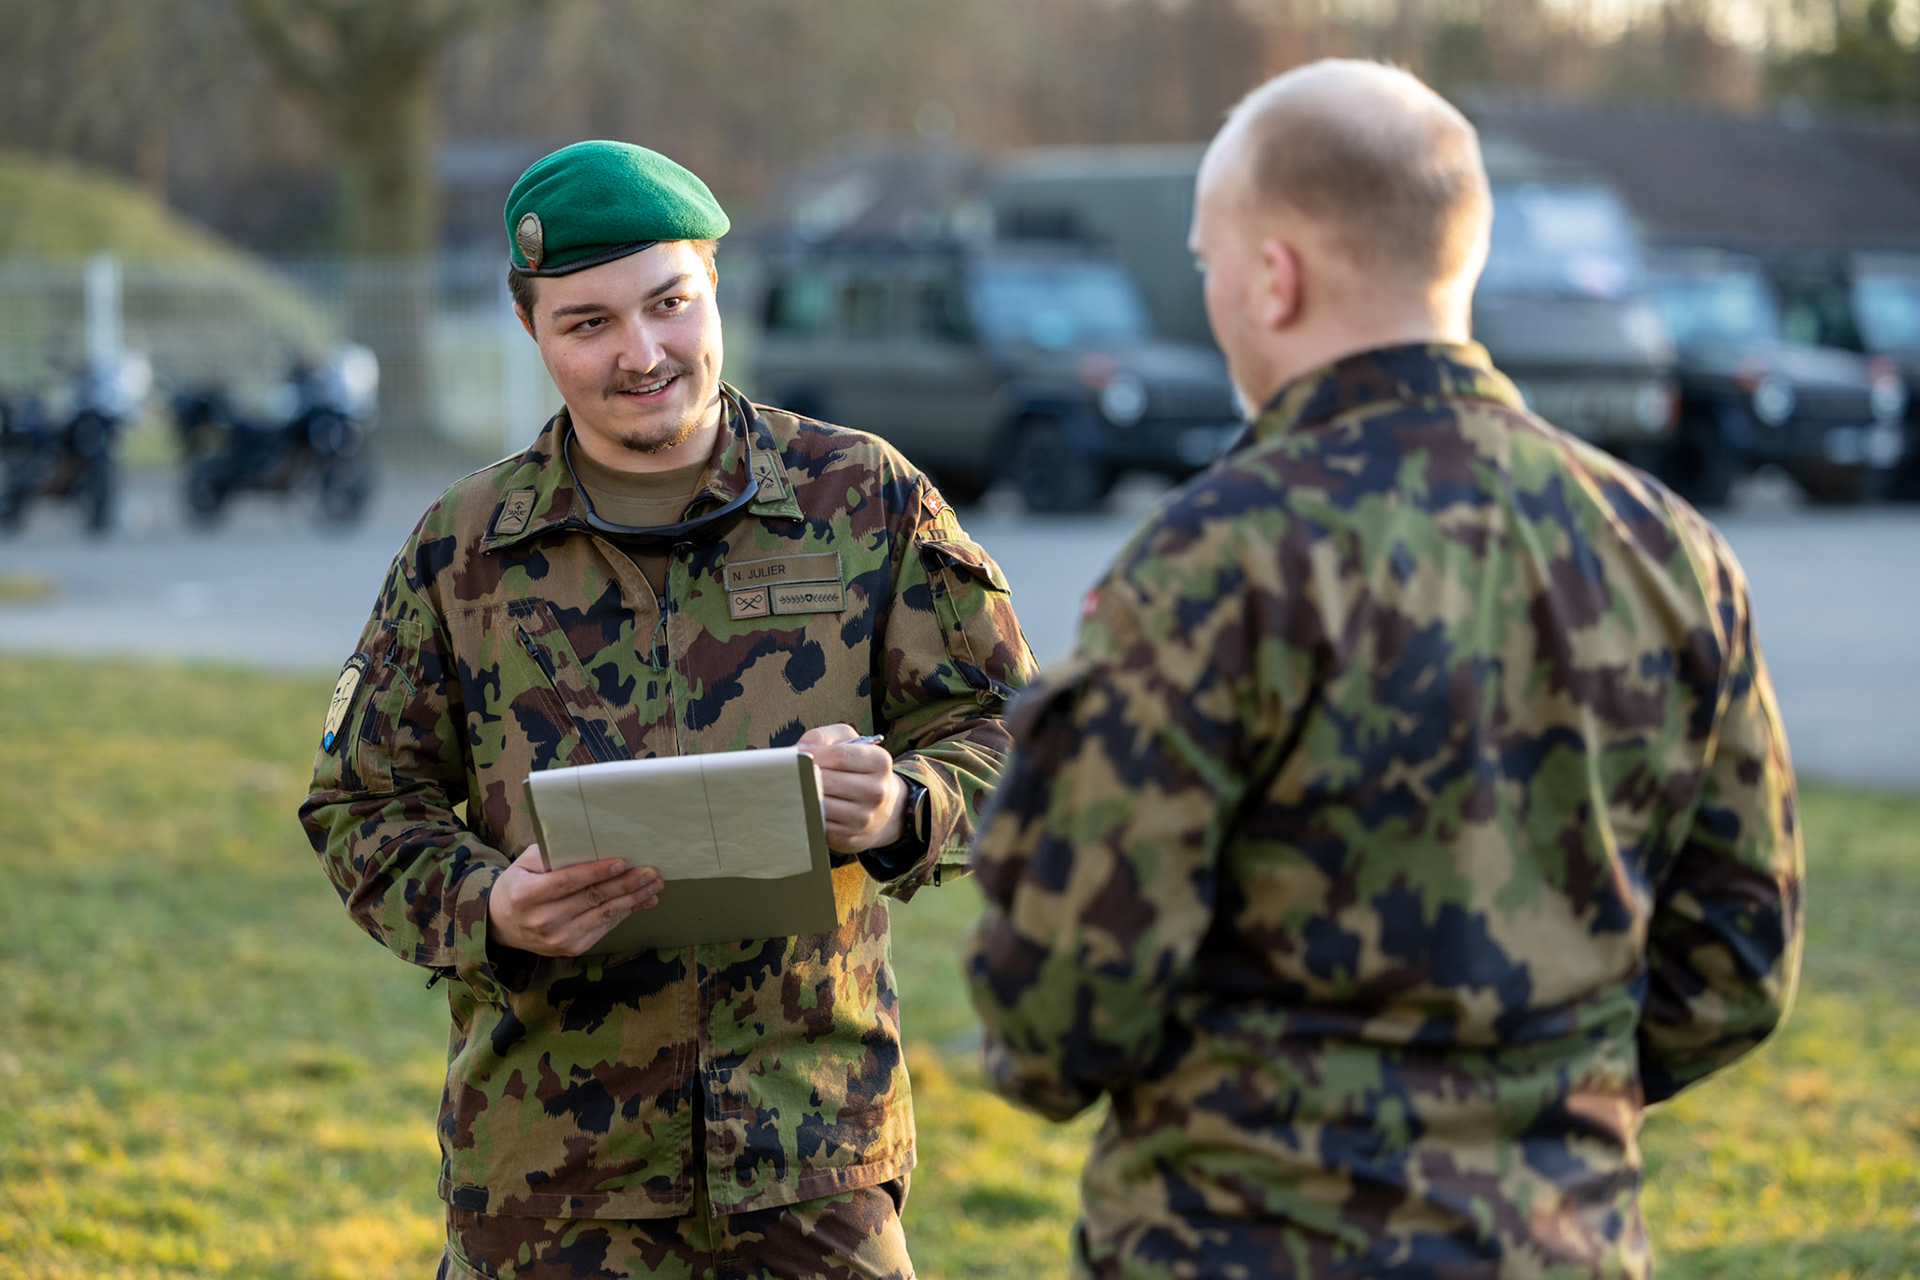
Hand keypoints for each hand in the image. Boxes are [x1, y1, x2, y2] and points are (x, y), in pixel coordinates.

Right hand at [488, 846, 661, 956]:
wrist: (502, 924)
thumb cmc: (519, 885)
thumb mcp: (524, 864)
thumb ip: (553, 854)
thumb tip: (590, 844)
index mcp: (527, 895)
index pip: (567, 882)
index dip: (596, 872)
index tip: (622, 861)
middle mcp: (542, 920)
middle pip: (592, 898)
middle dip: (626, 884)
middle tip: (650, 872)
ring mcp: (558, 938)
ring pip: (604, 915)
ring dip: (634, 899)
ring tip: (654, 885)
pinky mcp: (571, 948)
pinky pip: (605, 927)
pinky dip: (627, 913)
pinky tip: (643, 900)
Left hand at [797, 724, 907, 853]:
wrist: (882, 811)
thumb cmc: (858, 771)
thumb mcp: (849, 744)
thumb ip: (824, 737)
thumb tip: (800, 749)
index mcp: (879, 763)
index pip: (839, 755)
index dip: (812, 754)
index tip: (797, 755)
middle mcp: (876, 792)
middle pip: (826, 780)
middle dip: (803, 775)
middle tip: (788, 772)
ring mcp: (862, 818)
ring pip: (818, 803)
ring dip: (801, 794)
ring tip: (794, 787)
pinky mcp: (847, 838)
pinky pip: (816, 822)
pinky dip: (805, 813)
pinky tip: (803, 805)